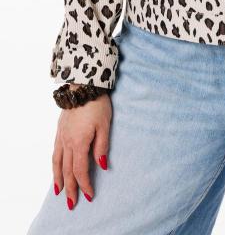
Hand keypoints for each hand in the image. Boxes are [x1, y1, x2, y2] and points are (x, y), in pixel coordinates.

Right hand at [52, 92, 111, 209]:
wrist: (83, 85)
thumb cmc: (97, 104)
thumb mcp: (105, 125)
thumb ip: (102, 146)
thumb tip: (103, 166)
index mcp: (79, 142)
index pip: (81, 170)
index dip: (85, 184)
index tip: (90, 195)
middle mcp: (67, 142)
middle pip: (67, 171)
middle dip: (70, 188)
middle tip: (72, 203)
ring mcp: (61, 136)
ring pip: (57, 163)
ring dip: (59, 179)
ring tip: (60, 191)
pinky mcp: (59, 130)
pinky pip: (55, 152)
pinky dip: (54, 164)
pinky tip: (56, 168)